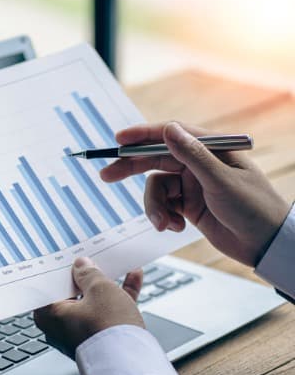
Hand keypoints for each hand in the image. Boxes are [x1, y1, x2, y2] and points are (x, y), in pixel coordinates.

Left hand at [34, 257, 143, 357]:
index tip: (67, 259)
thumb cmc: (107, 329)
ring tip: (117, 265)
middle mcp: (60, 328)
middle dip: (86, 277)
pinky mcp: (100, 341)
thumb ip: (89, 273)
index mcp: (48, 316)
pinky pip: (107, 314)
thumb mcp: (99, 289)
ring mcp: (80, 335)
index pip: (47, 288)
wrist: (131, 363)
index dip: (59, 271)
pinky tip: (133, 278)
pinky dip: (118, 297)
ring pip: (93, 303)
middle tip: (93, 259)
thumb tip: (82, 266)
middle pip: (72, 295)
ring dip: (107, 285)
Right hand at [100, 121, 289, 266]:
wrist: (266, 245)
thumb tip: (168, 129)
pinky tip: (176, 227)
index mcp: (213, 149)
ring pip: (156, 188)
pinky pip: (163, 205)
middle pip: (156, 158)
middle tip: (107, 175)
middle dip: (132, 168)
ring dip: (155, 206)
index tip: (119, 141)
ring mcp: (193, 184)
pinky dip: (163, 217)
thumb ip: (192, 155)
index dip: (143, 136)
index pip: (172, 134)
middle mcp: (200, 163)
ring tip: (164, 223)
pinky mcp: (189, 205)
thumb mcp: (221, 181)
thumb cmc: (254, 209)